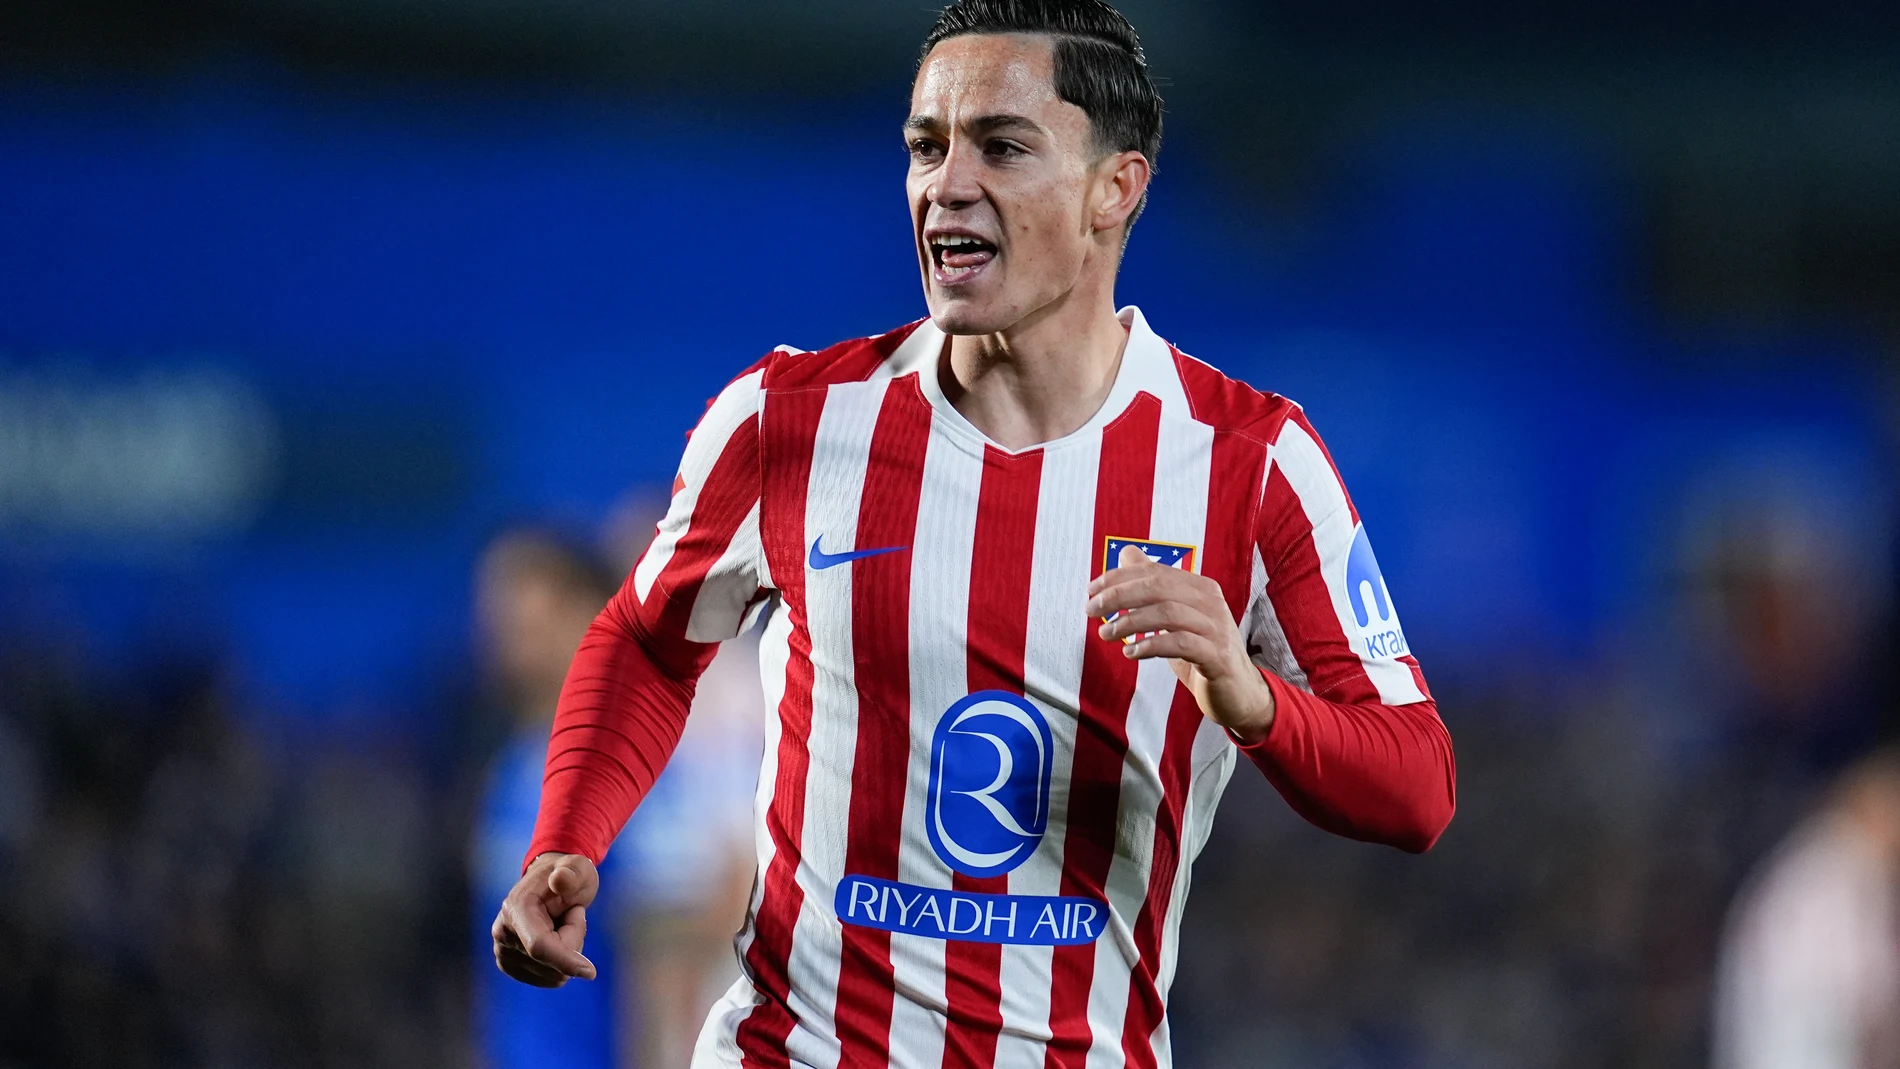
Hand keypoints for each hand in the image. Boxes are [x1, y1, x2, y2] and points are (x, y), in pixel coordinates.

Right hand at [492, 852, 599, 986]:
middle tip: (571, 914)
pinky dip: (561, 963)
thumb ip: (572, 870)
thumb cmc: (568, 875)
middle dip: (573, 941)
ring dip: (568, 951)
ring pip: (553, 975)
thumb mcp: (578, 867)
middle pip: (552, 963)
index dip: (565, 960)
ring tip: (562, 924)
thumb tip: (559, 879)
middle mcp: (502, 933)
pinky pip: (550, 980)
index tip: (591, 972)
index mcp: (516, 908)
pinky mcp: (510, 966)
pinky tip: (555, 939)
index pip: (539, 946)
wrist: (550, 884)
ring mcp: (503, 952)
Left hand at [1086, 544, 1275, 742]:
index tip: (1092, 591)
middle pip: (1159, 587)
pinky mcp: (1217, 656)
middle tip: (1091, 609)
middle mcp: (1211, 602)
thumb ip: (1153, 587)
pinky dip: (1151, 645)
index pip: (1154, 572)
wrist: (1238, 691)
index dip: (1119, 578)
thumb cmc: (1201, 651)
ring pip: (1168, 613)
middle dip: (1119, 595)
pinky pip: (1180, 643)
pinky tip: (1130, 652)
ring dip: (1130, 622)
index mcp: (1200, 587)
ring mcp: (1216, 628)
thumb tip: (1127, 554)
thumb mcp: (1175, 617)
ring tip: (1106, 634)